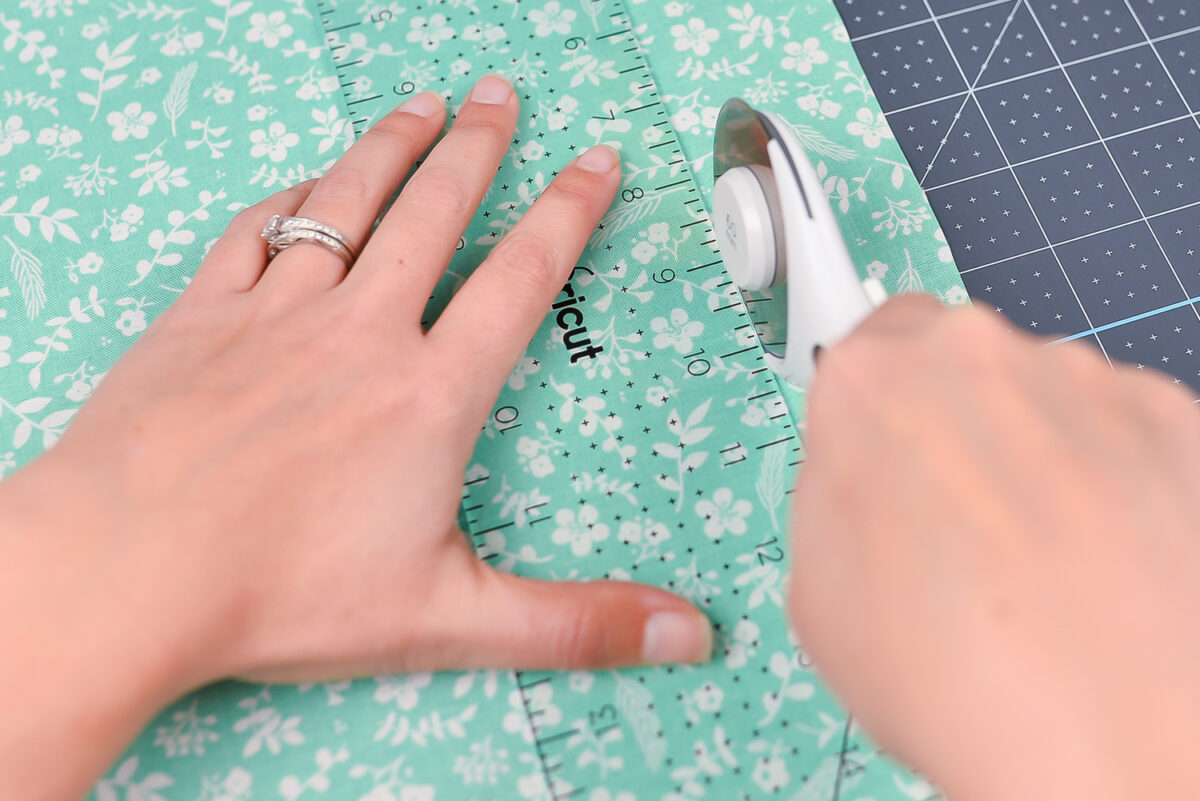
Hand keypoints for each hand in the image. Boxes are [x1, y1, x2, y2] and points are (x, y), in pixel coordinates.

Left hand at [0, 74, 709, 799]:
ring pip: (345, 204)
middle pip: (434, 213)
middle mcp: (360, 332)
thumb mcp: (448, 620)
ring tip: (420, 105)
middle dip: (478, 147)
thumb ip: (573, 623)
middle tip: (501, 93)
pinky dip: (284, 202)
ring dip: (388, 148)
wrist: (123, 573)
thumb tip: (689, 636)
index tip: (596, 159)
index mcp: (430, 393)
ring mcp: (274, 314)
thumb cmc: (282, 595)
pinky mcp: (198, 317)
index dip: (569, 211)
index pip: (521, 278)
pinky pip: (250, 234)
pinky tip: (299, 188)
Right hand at [788, 296, 1199, 800]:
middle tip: (960, 528)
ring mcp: (1087, 383)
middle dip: (957, 431)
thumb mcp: (816, 590)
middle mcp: (979, 358)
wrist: (1111, 743)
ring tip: (1043, 567)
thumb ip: (835, 493)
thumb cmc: (957, 677)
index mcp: (871, 384)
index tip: (892, 445)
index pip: (868, 346)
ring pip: (1047, 401)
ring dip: (1039, 459)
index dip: (879, 410)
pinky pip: (1127, 435)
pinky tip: (1104, 564)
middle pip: (960, 370)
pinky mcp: (1177, 421)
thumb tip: (865, 482)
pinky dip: (1117, 484)